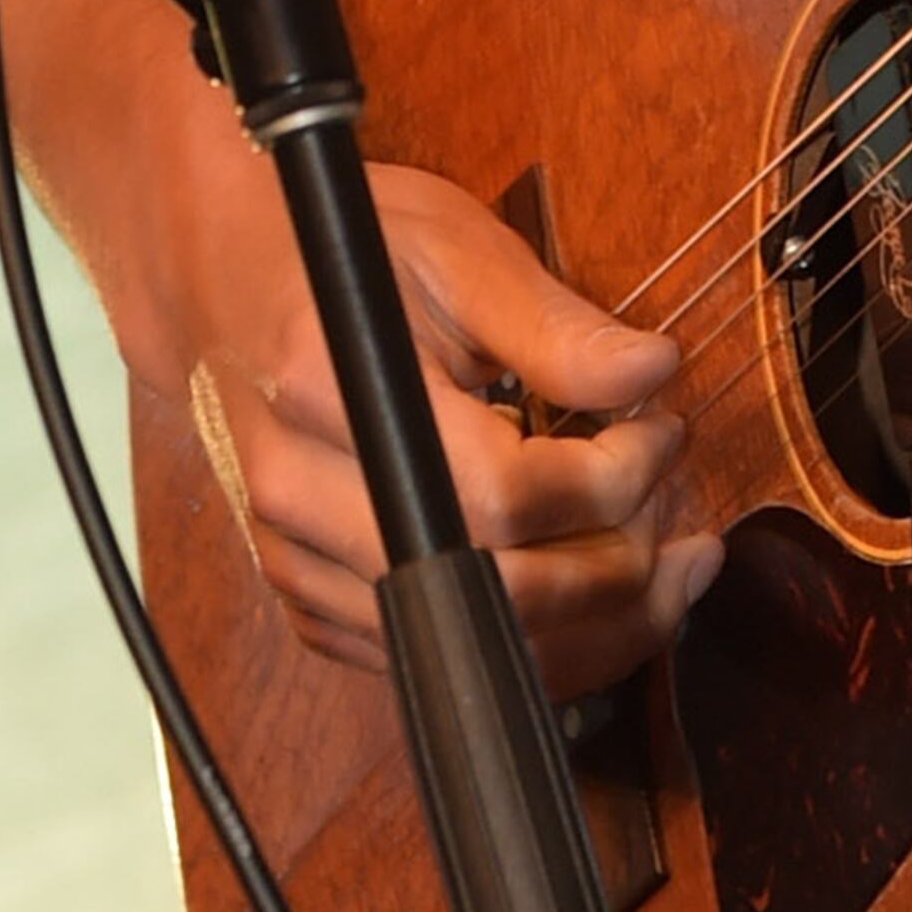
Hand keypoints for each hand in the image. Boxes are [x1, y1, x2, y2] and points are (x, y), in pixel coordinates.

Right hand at [170, 138, 721, 698]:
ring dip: (593, 628)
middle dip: (619, 570)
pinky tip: (589, 597)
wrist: (227, 284)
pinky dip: (526, 647)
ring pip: (469, 649)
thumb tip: (652, 374)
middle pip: (492, 592)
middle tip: (684, 520)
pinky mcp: (308, 602)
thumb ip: (555, 324)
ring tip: (668, 572)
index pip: (503, 494)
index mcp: (335, 390)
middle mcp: (300, 497)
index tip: (665, 431)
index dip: (611, 480)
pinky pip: (432, 661)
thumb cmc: (353, 251)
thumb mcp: (458, 249)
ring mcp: (296, 563)